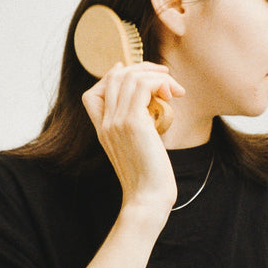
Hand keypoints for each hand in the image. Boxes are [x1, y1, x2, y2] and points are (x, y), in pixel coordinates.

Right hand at [82, 62, 184, 212]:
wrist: (148, 198)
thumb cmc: (149, 178)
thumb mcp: (137, 149)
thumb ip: (137, 127)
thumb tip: (151, 104)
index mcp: (102, 130)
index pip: (93, 93)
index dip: (115, 77)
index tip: (140, 75)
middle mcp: (106, 123)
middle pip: (114, 76)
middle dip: (143, 68)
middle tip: (166, 78)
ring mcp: (116, 121)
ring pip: (130, 76)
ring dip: (156, 76)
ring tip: (173, 90)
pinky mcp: (133, 123)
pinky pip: (143, 86)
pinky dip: (160, 83)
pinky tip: (172, 95)